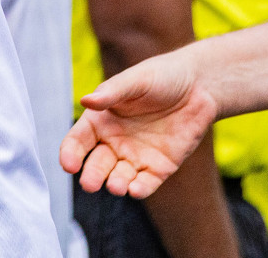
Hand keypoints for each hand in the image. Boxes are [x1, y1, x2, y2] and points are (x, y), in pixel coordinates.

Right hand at [60, 50, 217, 199]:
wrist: (199, 86)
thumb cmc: (160, 77)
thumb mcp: (134, 81)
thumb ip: (111, 94)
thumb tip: (85, 101)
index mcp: (101, 120)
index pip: (79, 140)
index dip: (70, 153)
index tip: (68, 165)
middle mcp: (114, 141)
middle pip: (97, 163)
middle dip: (92, 175)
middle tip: (89, 184)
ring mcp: (137, 156)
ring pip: (120, 176)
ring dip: (116, 184)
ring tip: (116, 187)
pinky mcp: (161, 167)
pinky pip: (147, 182)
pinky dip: (140, 189)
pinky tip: (135, 190)